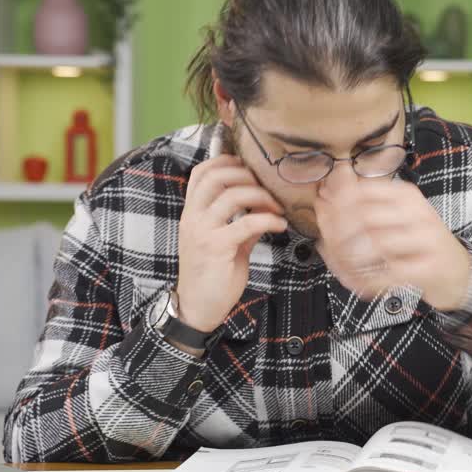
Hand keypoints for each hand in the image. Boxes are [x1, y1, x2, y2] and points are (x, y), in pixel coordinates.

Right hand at [176, 155, 286, 333]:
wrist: (197, 309)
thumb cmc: (212, 277)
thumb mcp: (226, 244)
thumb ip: (241, 224)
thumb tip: (263, 209)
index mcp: (192, 213)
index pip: (201, 173)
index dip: (225, 162)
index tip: (249, 169)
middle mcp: (192, 218)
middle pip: (217, 176)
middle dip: (247, 175)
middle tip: (268, 189)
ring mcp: (202, 231)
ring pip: (232, 195)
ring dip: (261, 196)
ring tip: (277, 208)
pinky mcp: (216, 247)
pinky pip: (246, 223)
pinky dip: (268, 220)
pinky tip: (279, 226)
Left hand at [315, 176, 471, 310]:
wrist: (459, 272)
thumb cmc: (420, 244)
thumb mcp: (398, 217)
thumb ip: (365, 209)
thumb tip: (322, 202)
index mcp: (406, 196)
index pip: (363, 192)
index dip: (336, 206)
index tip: (321, 218)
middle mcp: (418, 213)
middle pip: (365, 217)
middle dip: (338, 235)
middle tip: (328, 248)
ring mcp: (426, 239)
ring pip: (374, 245)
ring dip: (350, 260)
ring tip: (343, 268)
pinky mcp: (429, 268)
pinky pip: (387, 274)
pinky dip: (366, 282)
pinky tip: (359, 285)